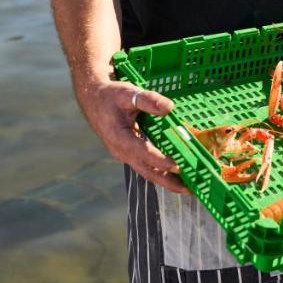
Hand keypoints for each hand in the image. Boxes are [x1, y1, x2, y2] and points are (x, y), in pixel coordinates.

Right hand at [75, 80, 189, 193]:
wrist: (93, 99)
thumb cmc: (110, 96)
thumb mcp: (127, 93)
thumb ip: (148, 99)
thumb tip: (169, 107)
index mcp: (119, 138)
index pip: (143, 153)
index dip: (161, 160)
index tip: (178, 166)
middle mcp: (121, 151)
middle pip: (147, 171)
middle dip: (168, 182)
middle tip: (190, 190)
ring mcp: (124, 154)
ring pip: (147, 171)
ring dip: (166, 180)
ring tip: (187, 187)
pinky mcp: (128, 152)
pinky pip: (145, 165)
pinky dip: (160, 171)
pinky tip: (174, 173)